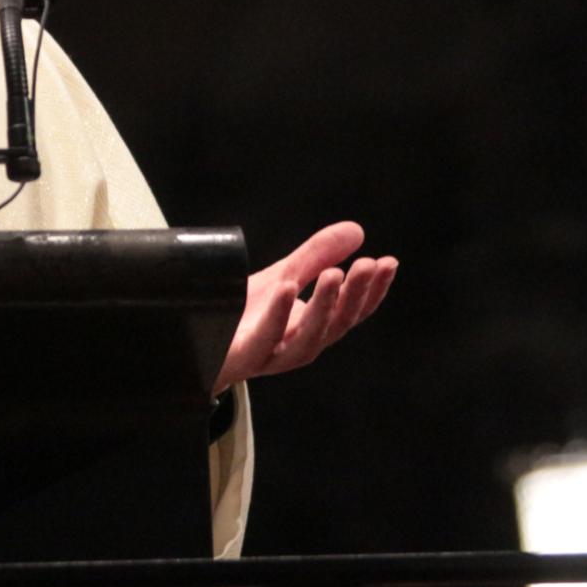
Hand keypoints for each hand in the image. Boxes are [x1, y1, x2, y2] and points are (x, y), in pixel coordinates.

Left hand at [213, 221, 396, 391]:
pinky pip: (265, 338)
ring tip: (334, 274)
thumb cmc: (242, 315)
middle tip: (369, 264)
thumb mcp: (283, 278)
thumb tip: (357, 230)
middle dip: (354, 295)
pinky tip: (287, 288)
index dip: (372, 290)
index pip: (351, 312)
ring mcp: (273, 355)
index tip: (389, 263)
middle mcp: (299, 345)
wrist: (197, 344)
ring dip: (324, 306)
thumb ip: (317, 256)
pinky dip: (278, 315)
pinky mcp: (244, 356)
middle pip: (335, 325)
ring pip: (308, 337)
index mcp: (313, 328)